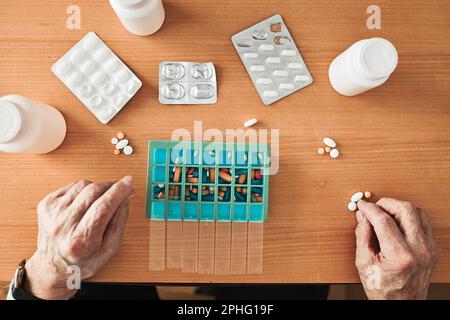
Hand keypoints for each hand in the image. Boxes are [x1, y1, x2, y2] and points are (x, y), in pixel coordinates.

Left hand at [23, 176, 133, 298]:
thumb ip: (120, 220)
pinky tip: (85, 202)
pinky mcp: (46, 205)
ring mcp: (52, 213)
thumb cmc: (82, 260)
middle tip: (120, 188)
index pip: (104, 206)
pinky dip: (83, 190)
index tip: (128, 182)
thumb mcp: (109, 248)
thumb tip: (125, 195)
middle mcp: (63, 225)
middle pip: (93, 191)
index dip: (119, 191)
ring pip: (83, 185)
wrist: (53, 266)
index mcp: (80, 240)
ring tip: (100, 200)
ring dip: (97, 188)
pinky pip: (71, 186)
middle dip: (111, 186)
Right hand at [355, 198, 438, 299]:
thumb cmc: (382, 289)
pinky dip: (409, 218)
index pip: (384, 220)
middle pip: (406, 210)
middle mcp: (419, 250)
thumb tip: (363, 216)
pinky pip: (424, 223)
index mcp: (400, 256)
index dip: (370, 208)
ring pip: (418, 212)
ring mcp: (429, 249)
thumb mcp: (363, 263)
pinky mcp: (434, 248)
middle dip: (386, 203)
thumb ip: (362, 236)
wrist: (402, 306)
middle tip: (374, 208)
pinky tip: (397, 224)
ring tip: (385, 215)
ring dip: (399, 209)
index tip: (362, 205)